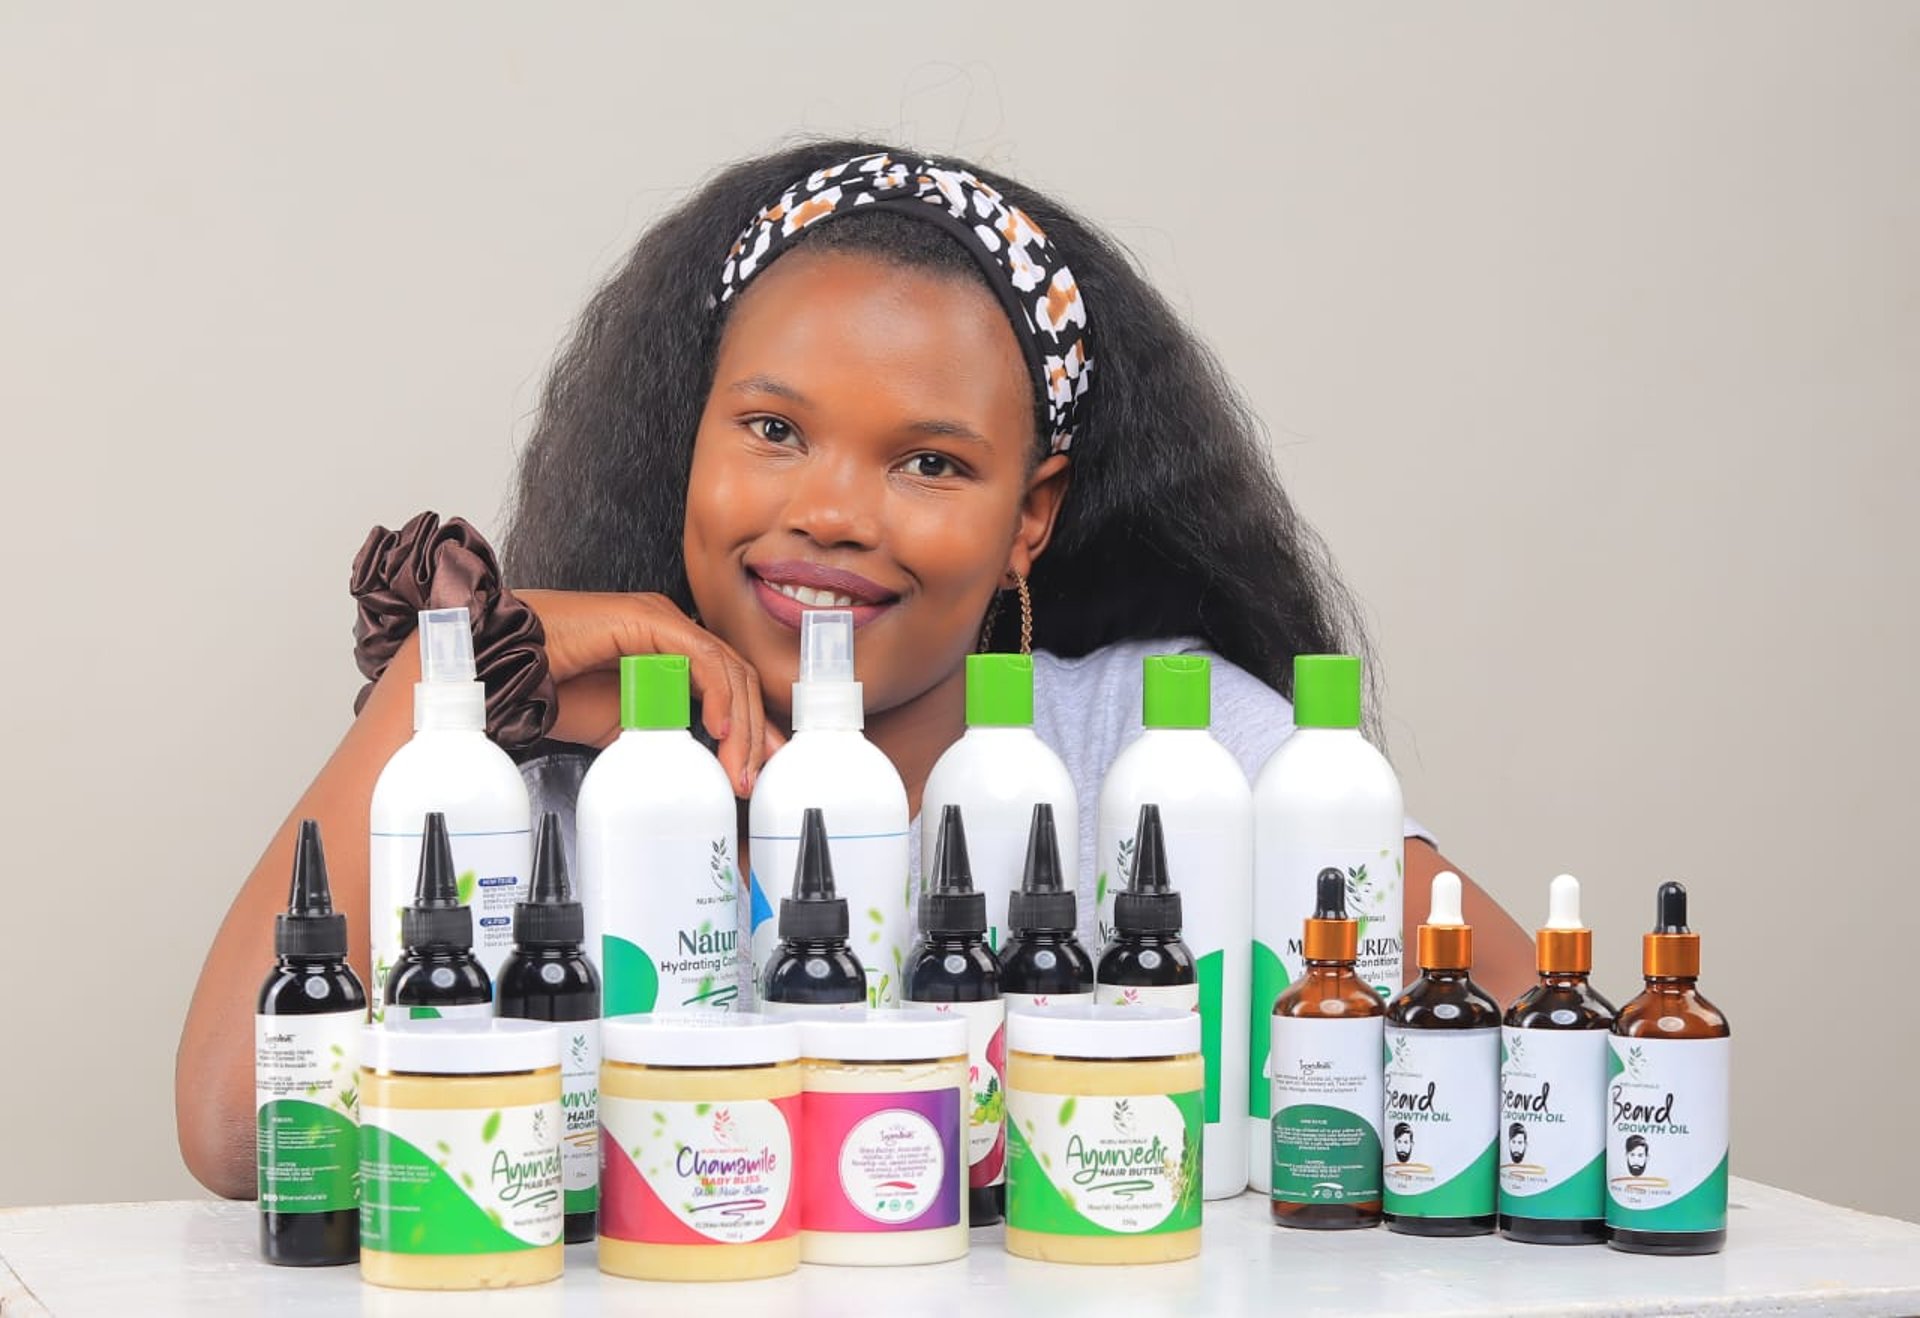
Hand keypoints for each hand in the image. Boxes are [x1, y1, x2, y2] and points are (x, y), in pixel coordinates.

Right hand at [517, 589, 779, 794]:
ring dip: (740, 724)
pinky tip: (718, 728)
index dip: (751, 731)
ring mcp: (663, 622)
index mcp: (671, 654)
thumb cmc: (551, 693)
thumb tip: (693, 773)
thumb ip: (660, 739)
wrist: (501, 671)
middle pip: (737, 681)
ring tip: (737, 768)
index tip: (755, 775)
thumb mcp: (622, 731)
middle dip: (754, 735)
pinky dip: (719, 693)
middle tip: (750, 781)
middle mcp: (673, 634)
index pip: (730, 689)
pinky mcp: (649, 619)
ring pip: (728, 671)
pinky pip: (702, 658)